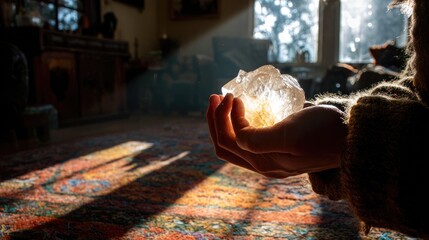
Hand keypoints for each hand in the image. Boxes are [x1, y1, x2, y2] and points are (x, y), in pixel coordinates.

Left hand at [206, 93, 347, 177]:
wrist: (351, 136)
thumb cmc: (322, 133)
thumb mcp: (290, 135)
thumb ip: (259, 140)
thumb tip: (237, 135)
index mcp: (264, 163)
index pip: (229, 140)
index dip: (224, 117)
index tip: (234, 95)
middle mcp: (263, 164)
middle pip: (226, 144)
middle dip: (215, 120)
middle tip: (215, 95)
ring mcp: (270, 157)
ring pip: (235, 142)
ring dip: (224, 121)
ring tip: (224, 99)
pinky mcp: (278, 148)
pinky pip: (249, 138)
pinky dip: (239, 123)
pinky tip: (242, 109)